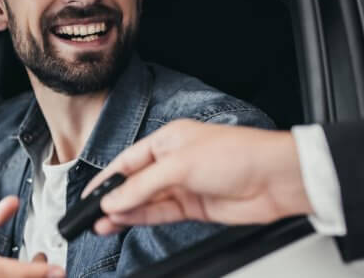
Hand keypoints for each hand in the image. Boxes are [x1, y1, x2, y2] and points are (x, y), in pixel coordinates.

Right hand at [82, 119, 312, 234]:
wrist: (275, 179)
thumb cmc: (237, 154)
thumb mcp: (180, 165)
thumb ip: (143, 185)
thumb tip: (114, 200)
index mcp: (168, 139)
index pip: (127, 160)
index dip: (106, 177)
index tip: (88, 194)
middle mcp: (174, 161)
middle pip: (135, 183)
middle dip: (113, 198)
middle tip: (92, 214)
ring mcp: (184, 185)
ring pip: (145, 201)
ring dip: (124, 212)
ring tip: (102, 224)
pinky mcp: (195, 207)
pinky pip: (161, 214)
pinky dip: (142, 218)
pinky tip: (125, 222)